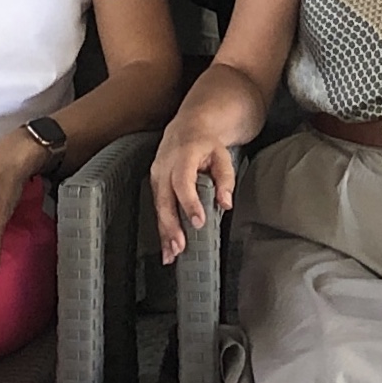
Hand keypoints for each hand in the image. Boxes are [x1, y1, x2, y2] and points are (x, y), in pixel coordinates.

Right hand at [151, 120, 242, 264]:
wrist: (187, 128)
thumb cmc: (206, 144)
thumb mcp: (222, 156)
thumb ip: (226, 179)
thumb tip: (225, 203)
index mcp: (182, 156)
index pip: (183, 182)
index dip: (190, 203)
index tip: (199, 221)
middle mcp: (164, 167)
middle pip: (165, 199)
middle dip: (171, 225)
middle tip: (180, 246)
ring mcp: (156, 176)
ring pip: (158, 208)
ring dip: (164, 232)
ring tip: (171, 254)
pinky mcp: (155, 185)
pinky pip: (157, 209)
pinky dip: (162, 229)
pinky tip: (166, 247)